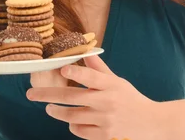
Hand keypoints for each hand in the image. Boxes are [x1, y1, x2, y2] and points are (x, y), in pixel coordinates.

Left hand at [26, 55, 163, 139]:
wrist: (152, 123)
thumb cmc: (131, 99)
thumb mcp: (118, 81)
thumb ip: (99, 69)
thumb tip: (85, 53)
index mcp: (111, 85)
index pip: (91, 77)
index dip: (76, 74)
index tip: (63, 70)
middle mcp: (107, 102)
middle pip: (73, 98)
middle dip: (48, 96)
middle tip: (31, 95)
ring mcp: (105, 120)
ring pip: (72, 116)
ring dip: (57, 112)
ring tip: (49, 108)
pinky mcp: (105, 135)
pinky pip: (81, 131)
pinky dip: (73, 126)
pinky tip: (69, 122)